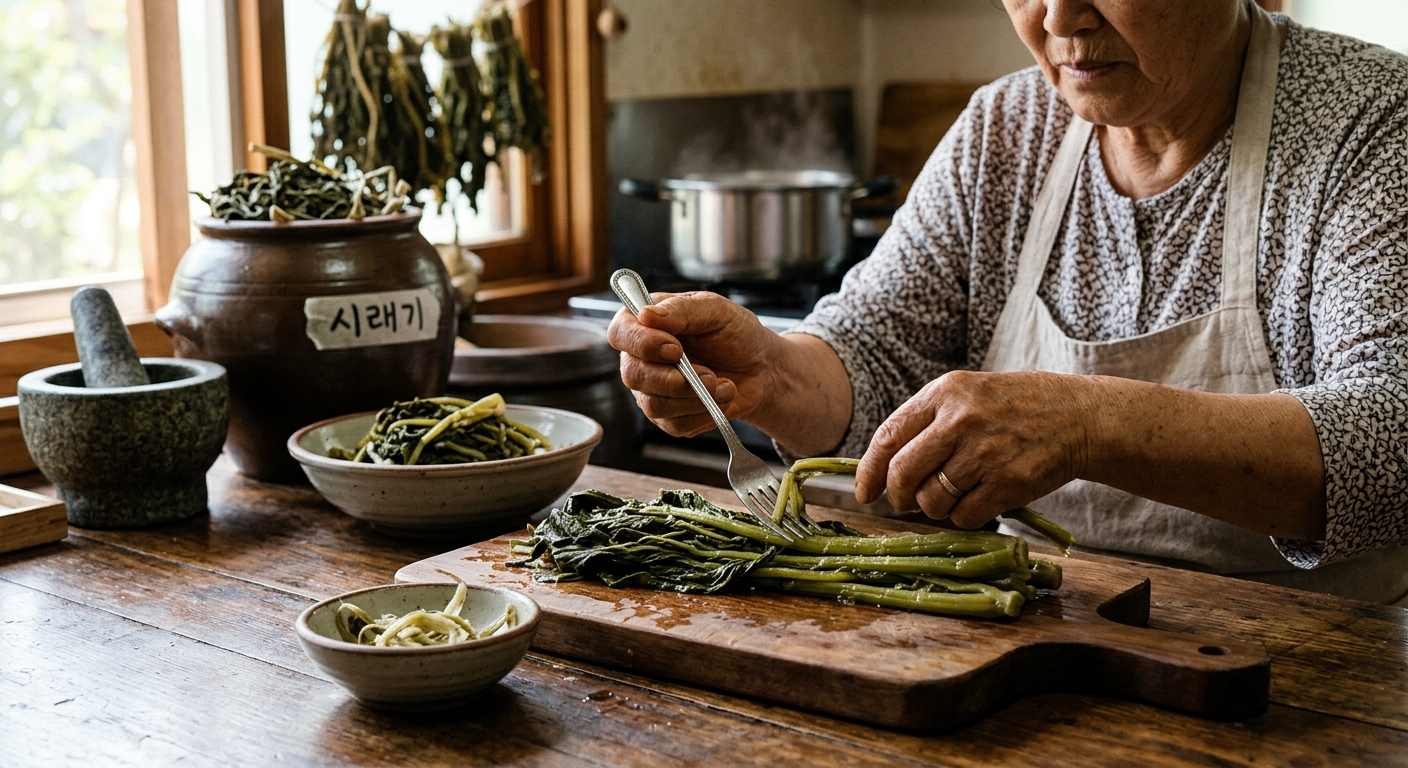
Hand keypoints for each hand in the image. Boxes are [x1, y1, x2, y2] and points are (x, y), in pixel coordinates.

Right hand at [607, 291, 779, 436]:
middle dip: (674, 379)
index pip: (620, 332)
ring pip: (653, 404)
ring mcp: (651, 390)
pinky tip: (721, 399)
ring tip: (724, 386)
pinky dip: (703, 414)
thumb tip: (646, 314)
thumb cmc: (735, 334)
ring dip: (694, 398)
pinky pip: (674, 425)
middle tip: (709, 375)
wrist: (761, 369)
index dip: (641, 343)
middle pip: (633, 375)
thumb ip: (682, 310)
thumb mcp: (716, 310)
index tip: (675, 349)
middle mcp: (641, 358)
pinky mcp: (668, 417)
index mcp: (645, 324)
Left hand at [854, 371, 1094, 527]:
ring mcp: (984, 453)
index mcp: (944, 392)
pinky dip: (964, 517)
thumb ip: (926, 422)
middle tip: (906, 501)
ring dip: (934, 508)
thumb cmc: (1016, 408)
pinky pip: (963, 517)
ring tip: (954, 494)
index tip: (864, 492)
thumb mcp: (968, 395)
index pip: (888, 437)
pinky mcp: (1007, 484)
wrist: (1079, 418)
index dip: (869, 472)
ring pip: (931, 501)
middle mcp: (960, 420)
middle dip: (898, 496)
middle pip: (902, 474)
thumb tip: (882, 468)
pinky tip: (979, 500)